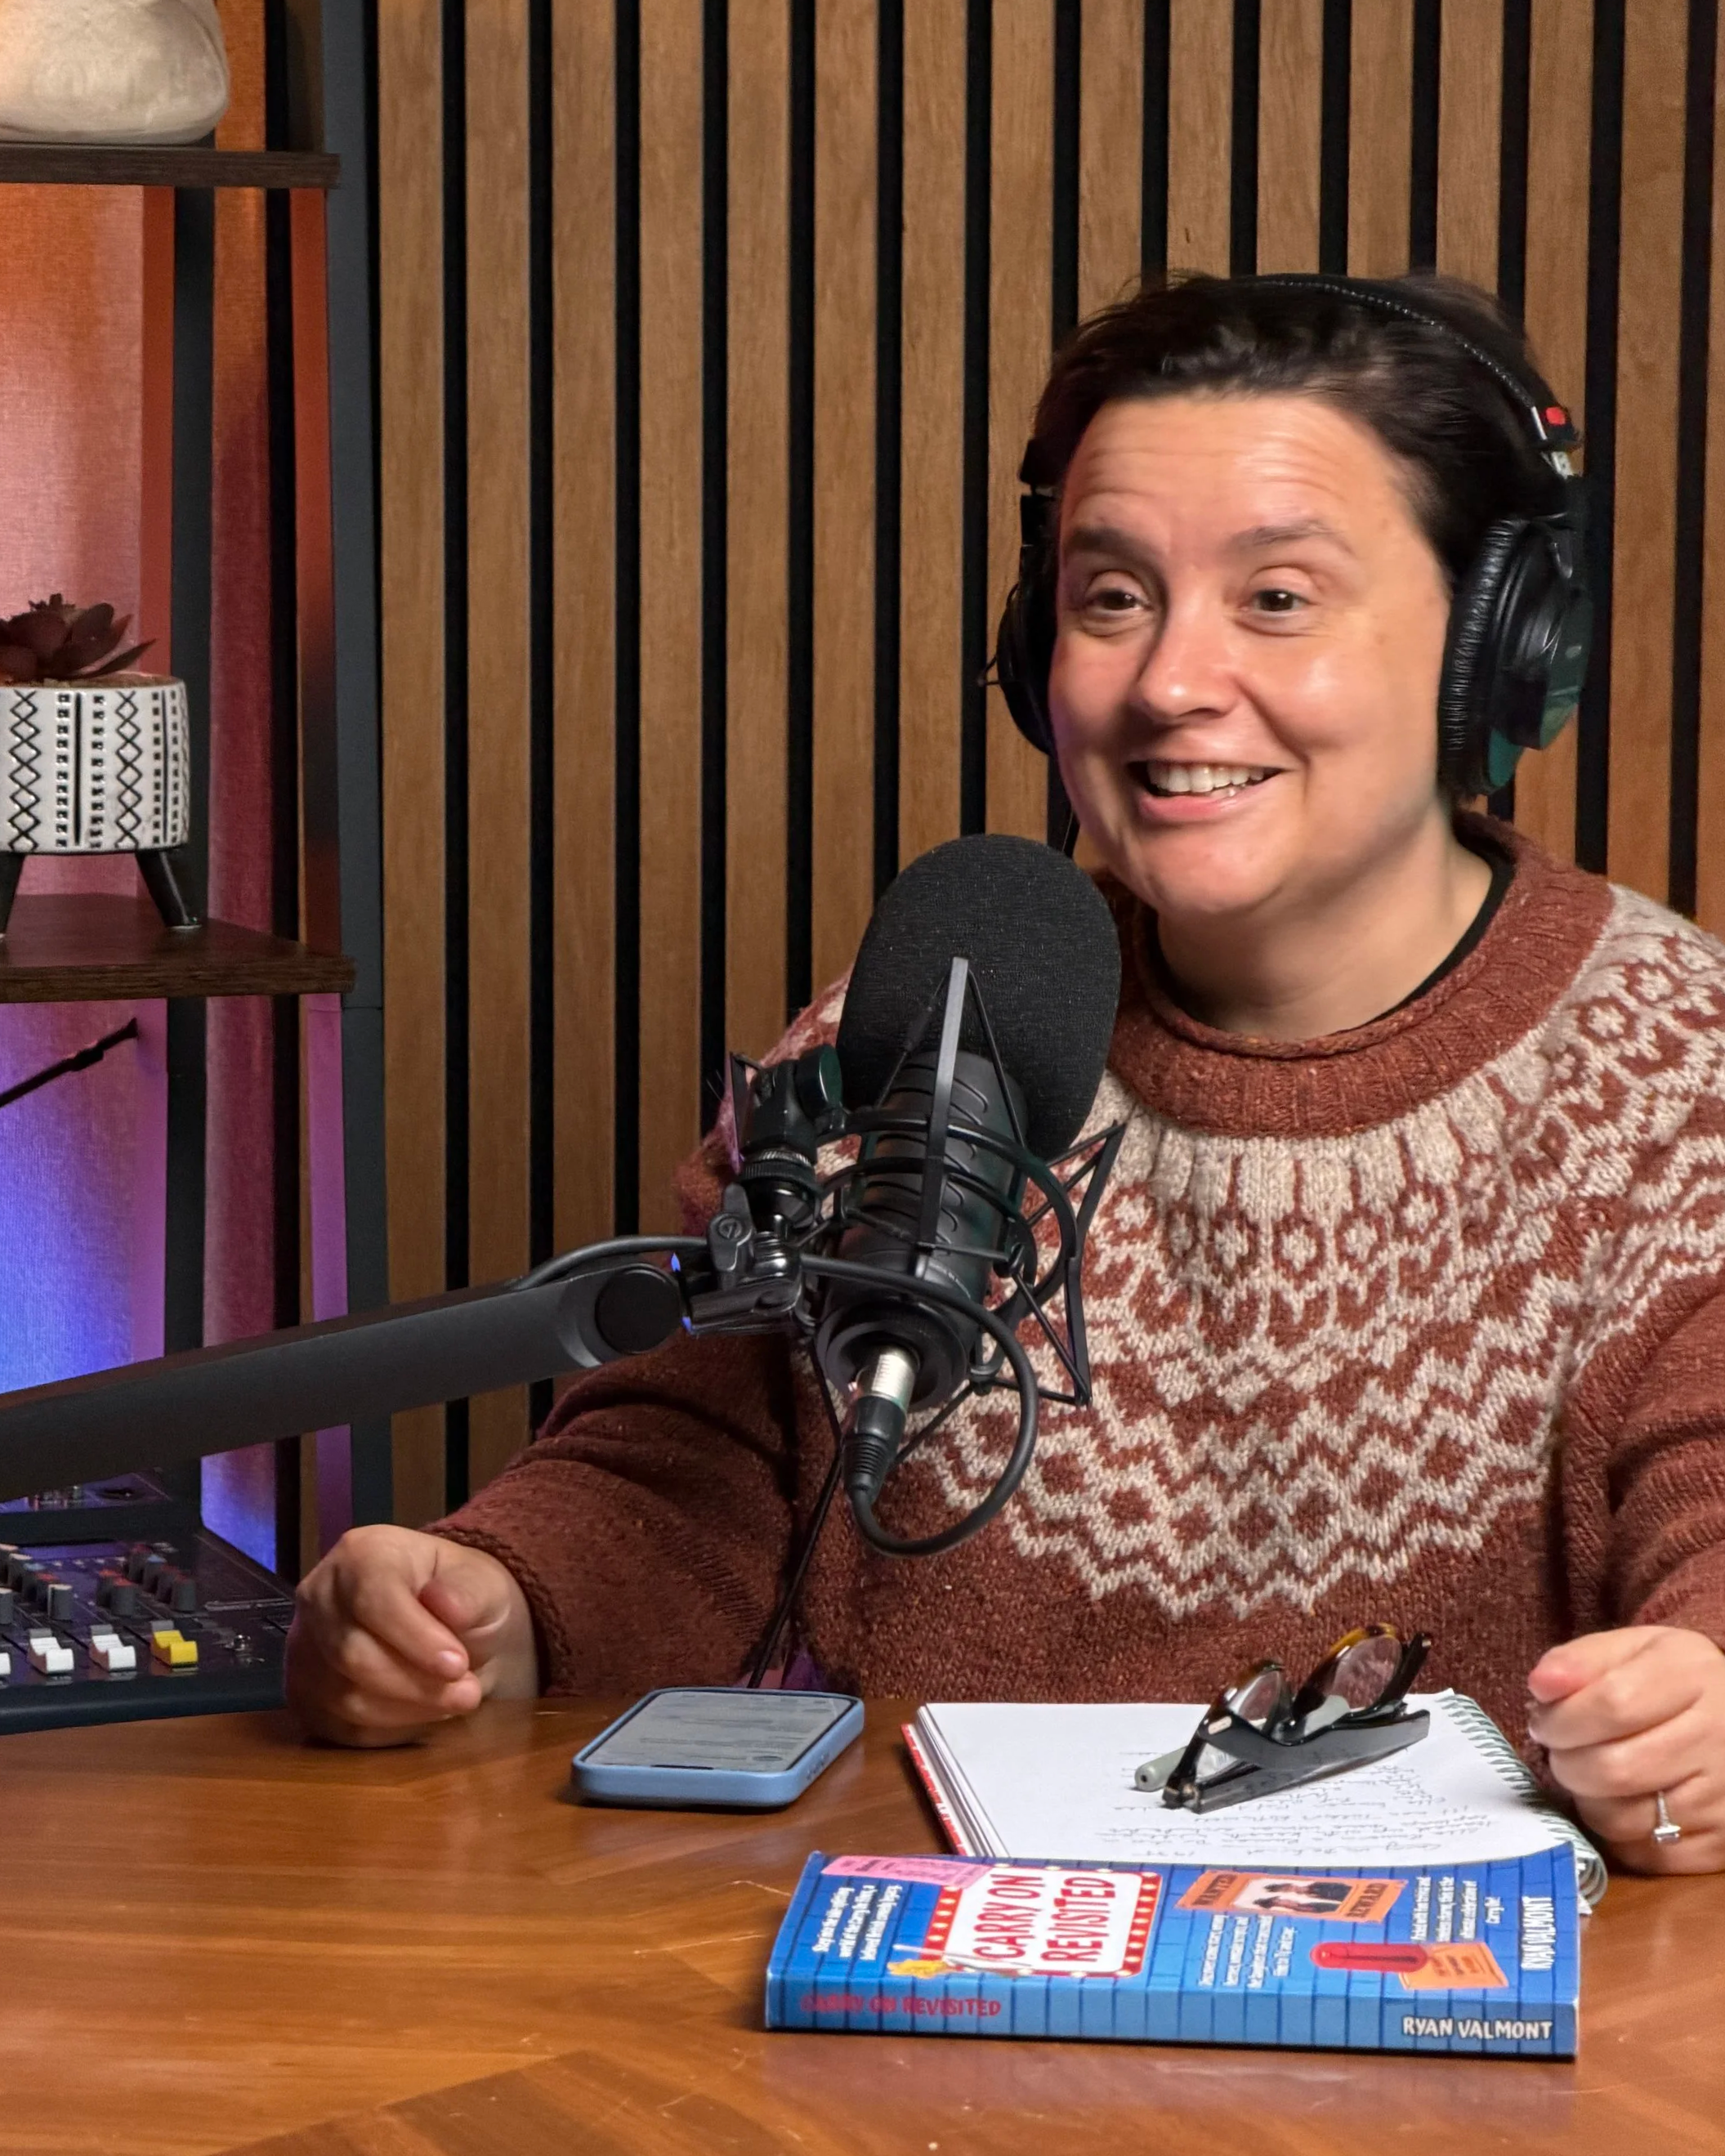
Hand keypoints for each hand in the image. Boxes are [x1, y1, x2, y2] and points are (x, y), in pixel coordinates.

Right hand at [286, 1524, 539, 1747]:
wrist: (448, 1626)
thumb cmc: (462, 1598)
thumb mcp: (483, 1585)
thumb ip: (468, 1593)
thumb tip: (444, 1604)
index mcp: (361, 1554)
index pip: (371, 1598)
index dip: (414, 1637)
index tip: (458, 1665)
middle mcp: (318, 1596)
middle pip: (351, 1654)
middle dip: (416, 1683)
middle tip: (468, 1692)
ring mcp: (304, 1648)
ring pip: (344, 1698)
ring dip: (407, 1710)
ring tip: (453, 1702)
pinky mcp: (304, 1695)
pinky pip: (340, 1728)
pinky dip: (389, 1730)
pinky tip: (422, 1713)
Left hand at [1526, 1626, 1724, 1873]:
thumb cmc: (1674, 1683)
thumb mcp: (1634, 1651)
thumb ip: (1582, 1660)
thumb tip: (1540, 1684)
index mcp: (1692, 1678)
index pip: (1611, 1705)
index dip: (1561, 1719)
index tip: (1543, 1721)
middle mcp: (1715, 1739)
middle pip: (1613, 1769)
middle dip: (1566, 1762)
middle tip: (1562, 1751)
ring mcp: (1722, 1798)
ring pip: (1623, 1818)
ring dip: (1587, 1799)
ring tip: (1591, 1773)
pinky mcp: (1719, 1845)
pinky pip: (1644, 1854)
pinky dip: (1617, 1833)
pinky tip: (1621, 1801)